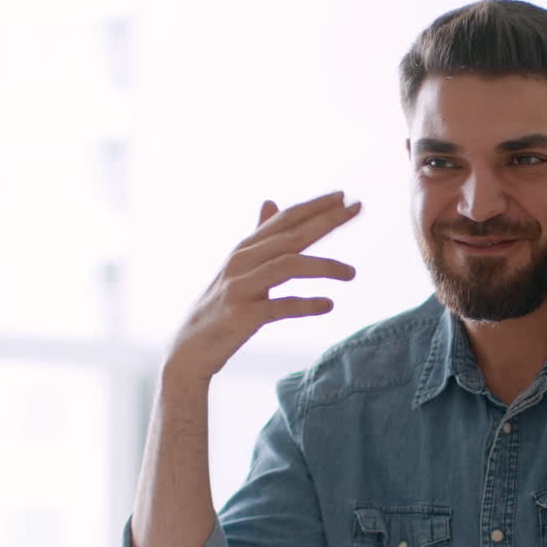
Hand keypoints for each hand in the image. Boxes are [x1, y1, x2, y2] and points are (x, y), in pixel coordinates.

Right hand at [165, 192, 360, 380]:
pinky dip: (306, 304)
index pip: (285, 219)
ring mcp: (240, 288)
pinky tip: (328, 305)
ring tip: (352, 273)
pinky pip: (280, 306)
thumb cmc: (221, 307)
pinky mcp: (241, 316)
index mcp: (245, 249)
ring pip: (288, 266)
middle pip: (291, 235)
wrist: (189, 349)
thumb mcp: (240, 267)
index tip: (344, 197)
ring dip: (324, 266)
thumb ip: (259, 237)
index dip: (314, 206)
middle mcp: (241, 262)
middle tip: (356, 209)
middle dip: (326, 220)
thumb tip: (270, 201)